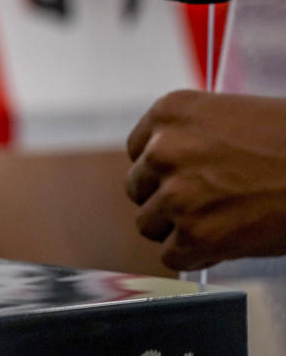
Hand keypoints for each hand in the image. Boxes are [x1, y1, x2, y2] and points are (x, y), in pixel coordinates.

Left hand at [126, 90, 285, 269]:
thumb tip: (163, 172)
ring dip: (179, 228)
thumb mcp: (229, 117)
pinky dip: (198, 256)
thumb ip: (188, 137)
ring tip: (220, 220)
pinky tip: (227, 241)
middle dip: (168, 198)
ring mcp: (176, 193)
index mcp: (169, 112)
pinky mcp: (196, 234)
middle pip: (139, 188)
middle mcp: (163, 149)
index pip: (139, 151)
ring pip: (149, 224)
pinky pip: (173, 257)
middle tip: (209, 201)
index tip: (187, 177)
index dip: (164, 169)